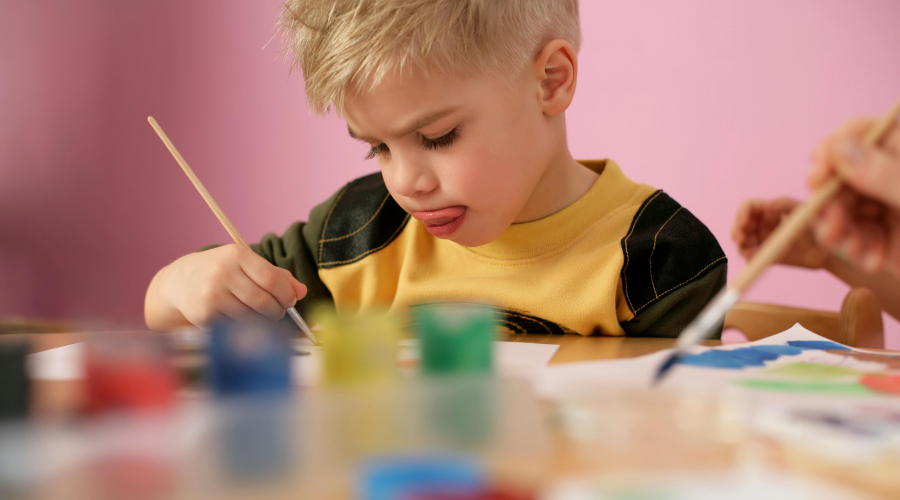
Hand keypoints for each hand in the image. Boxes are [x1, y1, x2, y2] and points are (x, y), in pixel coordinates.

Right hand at [152, 244, 306, 326]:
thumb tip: (302, 292)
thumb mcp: (246, 264)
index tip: (290, 301)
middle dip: (277, 310)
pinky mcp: (205, 315)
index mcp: (237, 255)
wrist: (180, 281)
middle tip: (277, 311)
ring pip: (252, 317)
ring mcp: (212, 295)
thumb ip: (276, 276)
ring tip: (258, 314)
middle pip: (264, 301)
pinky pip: (236, 327)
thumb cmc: (221, 272)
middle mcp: (223, 273)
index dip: (287, 295)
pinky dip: (243, 326)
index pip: (272, 280)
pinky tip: (238, 318)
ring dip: (262, 321)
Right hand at [732, 197, 829, 268]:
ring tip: (750, 251)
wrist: (827, 250)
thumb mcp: (802, 210)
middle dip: (737, 231)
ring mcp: (762, 241)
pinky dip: (748, 257)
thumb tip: (766, 205)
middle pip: (740, 225)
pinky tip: (753, 257)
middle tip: (742, 239)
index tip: (744, 222)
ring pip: (741, 242)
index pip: (748, 207)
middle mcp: (761, 224)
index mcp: (768, 210)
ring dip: (741, 245)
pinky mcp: (764, 256)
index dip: (742, 213)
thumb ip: (784, 204)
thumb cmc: (817, 225)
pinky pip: (750, 257)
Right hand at [808, 117, 899, 274]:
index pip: (860, 134)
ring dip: (841, 233)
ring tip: (853, 252)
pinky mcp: (887, 236)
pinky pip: (855, 236)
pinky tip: (871, 261)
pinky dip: (857, 250)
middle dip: (832, 205)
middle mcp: (894, 173)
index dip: (832, 152)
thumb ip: (885, 174)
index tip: (816, 177)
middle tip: (830, 231)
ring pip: (842, 209)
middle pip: (841, 176)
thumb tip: (840, 150)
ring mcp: (889, 204)